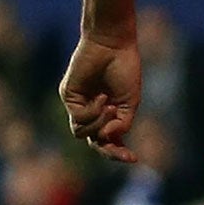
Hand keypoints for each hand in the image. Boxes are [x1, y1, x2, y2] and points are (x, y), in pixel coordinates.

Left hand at [60, 34, 142, 163]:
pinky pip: (78, 118)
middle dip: (109, 151)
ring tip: (111, 108)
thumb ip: (122, 123)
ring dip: (99, 126)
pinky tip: (102, 98)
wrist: (113, 46)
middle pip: (94, 142)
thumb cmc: (125, 70)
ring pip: (83, 133)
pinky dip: (92, 112)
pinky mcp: (69, 98)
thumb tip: (107, 138)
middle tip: (124, 155)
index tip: (134, 159)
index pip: (109, 140)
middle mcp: (92, 112)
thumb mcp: (130, 102)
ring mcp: (79, 105)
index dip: (119, 152)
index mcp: (109, 114)